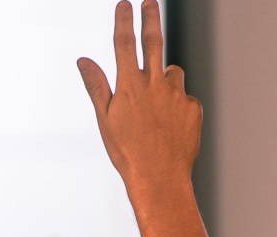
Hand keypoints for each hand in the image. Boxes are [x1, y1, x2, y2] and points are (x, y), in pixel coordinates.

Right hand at [77, 0, 200, 190]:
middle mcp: (154, 84)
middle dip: (150, 17)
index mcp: (129, 86)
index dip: (123, 20)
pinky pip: (185, 98)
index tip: (125, 4)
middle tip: (149, 2)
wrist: (160, 179)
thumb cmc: (128, 152)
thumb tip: (83, 60)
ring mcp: (177, 94)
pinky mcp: (193, 107)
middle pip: (153, 41)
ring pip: (172, 73)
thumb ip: (97, 86)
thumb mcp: (105, 120)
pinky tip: (171, 128)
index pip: (124, 43)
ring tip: (157, 112)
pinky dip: (178, 106)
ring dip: (165, 80)